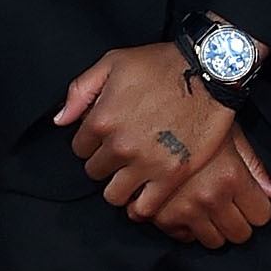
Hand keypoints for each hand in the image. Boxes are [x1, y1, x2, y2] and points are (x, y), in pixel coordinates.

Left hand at [55, 41, 233, 214]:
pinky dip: (140, 205)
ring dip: (120, 186)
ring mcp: (146, 164)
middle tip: (122, 154)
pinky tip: (145, 193)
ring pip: (114, 195)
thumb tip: (61, 120)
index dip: (93, 142)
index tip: (107, 137)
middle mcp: (120, 145)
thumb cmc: (162, 64)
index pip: (80, 148)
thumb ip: (81, 91)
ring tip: (131, 175)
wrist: (209, 71)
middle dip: (105, 163)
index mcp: (102, 119)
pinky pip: (144, 207)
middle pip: (95, 172)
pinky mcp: (172, 176)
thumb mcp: (113, 62)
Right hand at [148, 124, 270, 247]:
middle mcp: (210, 197)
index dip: (257, 207)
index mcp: (232, 177)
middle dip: (238, 222)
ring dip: (213, 228)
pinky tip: (184, 207)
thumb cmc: (193, 120)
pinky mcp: (159, 216)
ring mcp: (183, 209)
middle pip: (240, 234)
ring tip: (206, 208)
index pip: (261, 216)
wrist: (147, 114)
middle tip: (228, 205)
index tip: (248, 199)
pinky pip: (183, 237)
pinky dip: (185, 227)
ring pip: (213, 242)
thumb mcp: (231, 135)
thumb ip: (255, 167)